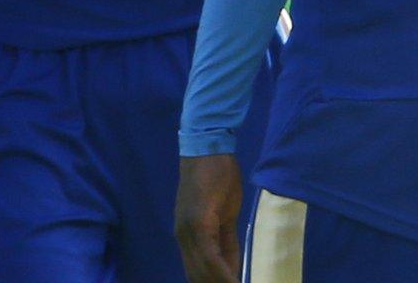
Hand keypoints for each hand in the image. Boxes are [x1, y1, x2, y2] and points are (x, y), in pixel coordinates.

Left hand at [175, 153, 243, 282]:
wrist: (209, 148)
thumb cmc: (217, 176)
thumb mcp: (225, 215)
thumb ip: (226, 243)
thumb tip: (232, 268)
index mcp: (188, 235)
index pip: (197, 271)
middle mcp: (183, 236)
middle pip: (197, 275)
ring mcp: (188, 230)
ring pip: (202, 270)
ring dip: (220, 282)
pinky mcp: (198, 222)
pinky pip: (209, 255)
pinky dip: (222, 272)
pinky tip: (234, 282)